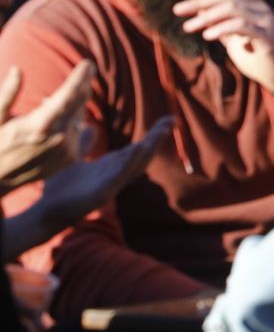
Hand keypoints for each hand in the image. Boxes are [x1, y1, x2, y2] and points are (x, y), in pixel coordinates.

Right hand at [0, 62, 93, 190]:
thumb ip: (7, 93)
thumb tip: (17, 70)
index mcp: (41, 123)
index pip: (69, 94)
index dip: (80, 77)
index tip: (88, 64)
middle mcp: (59, 137)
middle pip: (79, 104)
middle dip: (82, 86)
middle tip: (85, 72)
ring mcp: (66, 150)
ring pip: (80, 118)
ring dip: (75, 104)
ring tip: (60, 98)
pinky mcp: (70, 160)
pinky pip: (79, 133)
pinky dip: (73, 122)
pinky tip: (60, 118)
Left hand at [34, 118, 170, 234]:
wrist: (45, 211)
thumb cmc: (59, 189)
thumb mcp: (73, 159)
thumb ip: (83, 144)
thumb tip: (91, 126)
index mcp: (110, 166)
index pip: (137, 147)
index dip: (152, 135)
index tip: (168, 120)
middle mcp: (115, 174)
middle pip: (142, 154)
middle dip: (157, 138)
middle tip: (171, 120)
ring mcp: (111, 184)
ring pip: (136, 164)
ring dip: (150, 148)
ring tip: (162, 131)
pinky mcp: (103, 193)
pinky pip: (120, 175)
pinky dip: (131, 162)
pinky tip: (139, 148)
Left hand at [169, 0, 273, 95]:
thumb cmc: (259, 57)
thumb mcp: (236, 39)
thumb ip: (221, 24)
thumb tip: (200, 12)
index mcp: (256, 6)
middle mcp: (262, 9)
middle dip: (200, 1)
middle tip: (178, 11)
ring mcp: (266, 22)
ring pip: (232, 9)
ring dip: (206, 18)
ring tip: (188, 28)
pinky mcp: (267, 37)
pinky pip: (241, 26)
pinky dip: (221, 28)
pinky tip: (207, 35)